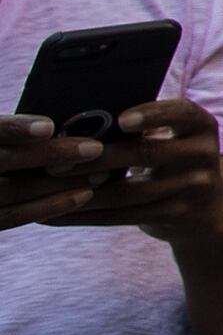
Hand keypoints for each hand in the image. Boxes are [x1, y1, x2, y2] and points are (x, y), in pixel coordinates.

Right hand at [0, 112, 110, 228]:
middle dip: (50, 155)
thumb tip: (65, 119)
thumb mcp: (4, 136)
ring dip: (59, 183)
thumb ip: (19, 128)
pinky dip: (48, 206)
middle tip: (95, 149)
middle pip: (5, 160)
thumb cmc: (6, 147)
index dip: (16, 129)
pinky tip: (83, 197)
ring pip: (14, 190)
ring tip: (101, 175)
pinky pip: (13, 216)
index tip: (49, 126)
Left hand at [28, 102, 222, 237]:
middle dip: (98, 158)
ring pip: (130, 191)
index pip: (182, 113)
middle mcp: (204, 155)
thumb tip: (80, 126)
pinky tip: (59, 214)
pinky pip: (124, 216)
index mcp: (201, 126)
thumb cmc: (172, 163)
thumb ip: (142, 131)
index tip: (120, 120)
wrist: (206, 210)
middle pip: (146, 154)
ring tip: (50, 189)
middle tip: (56, 161)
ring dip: (85, 191)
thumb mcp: (172, 140)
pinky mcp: (176, 215)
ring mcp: (194, 187)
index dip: (152, 114)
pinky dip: (88, 216)